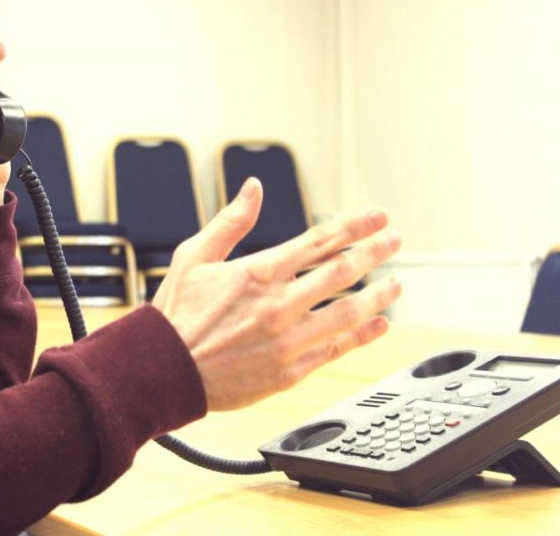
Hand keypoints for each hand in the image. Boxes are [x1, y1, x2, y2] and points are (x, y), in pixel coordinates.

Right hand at [152, 177, 401, 410]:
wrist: (162, 371)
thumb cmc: (175, 315)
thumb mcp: (194, 256)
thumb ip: (230, 221)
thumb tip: (254, 187)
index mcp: (259, 272)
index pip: (320, 241)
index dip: (355, 226)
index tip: (377, 218)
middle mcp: (279, 304)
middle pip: (342, 271)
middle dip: (374, 252)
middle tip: (394, 241)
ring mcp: (287, 339)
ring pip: (348, 312)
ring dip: (378, 295)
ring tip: (397, 284)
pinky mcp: (289, 371)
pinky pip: (335, 349)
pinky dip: (362, 336)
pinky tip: (378, 325)